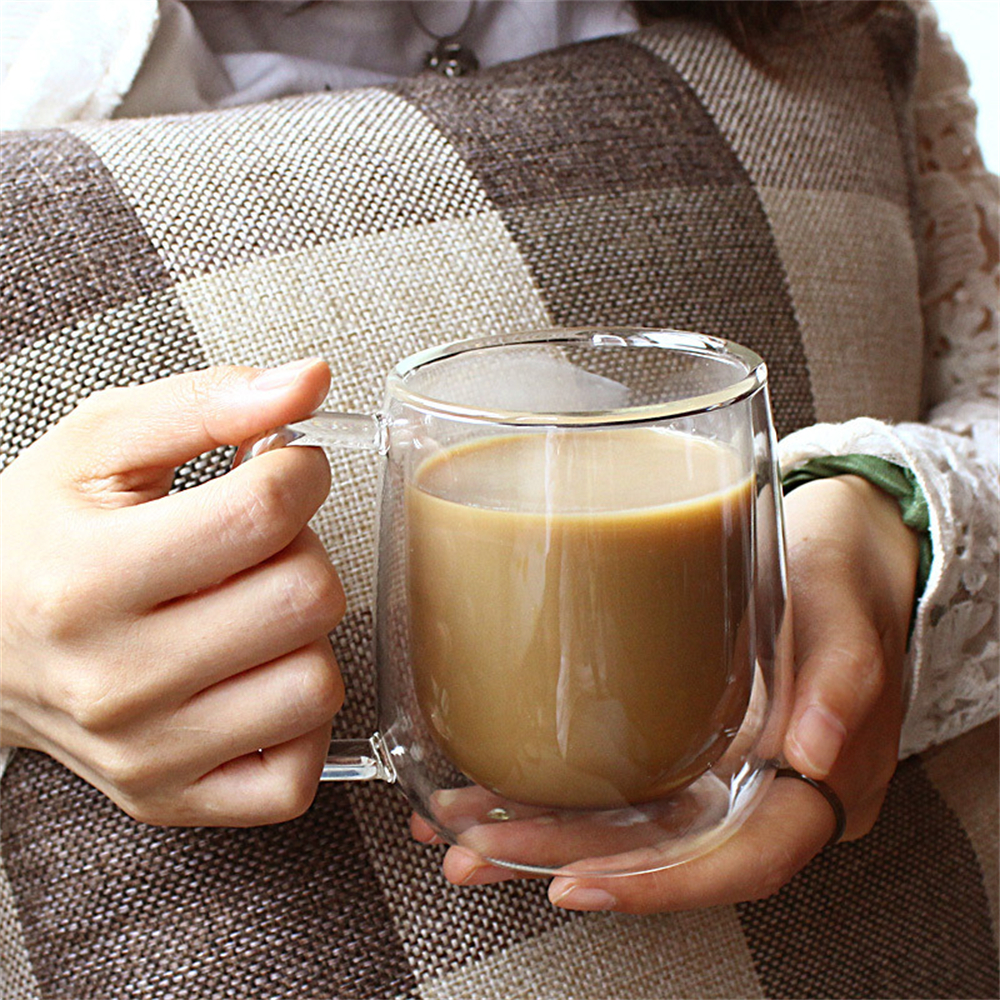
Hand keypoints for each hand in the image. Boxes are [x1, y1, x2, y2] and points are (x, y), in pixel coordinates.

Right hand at [1, 360, 345, 826]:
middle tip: (258, 544)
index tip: (283, 467)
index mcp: (84, 577)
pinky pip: (295, 778)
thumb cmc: (44, 534)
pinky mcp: (169, 800)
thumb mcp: (100, 443)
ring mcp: (144, 754)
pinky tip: (255, 677)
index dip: (300, 471)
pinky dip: (295, 719)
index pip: (265, 513)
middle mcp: (112, 681)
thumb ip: (208, 402)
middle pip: (305, 599)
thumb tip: (311, 379)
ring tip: (250, 609)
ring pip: (315, 684)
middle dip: (301, 552)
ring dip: (303, 635)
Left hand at [411, 475, 919, 911]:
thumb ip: (844, 679)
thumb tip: (813, 754)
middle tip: (473, 853)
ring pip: (626, 822)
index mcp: (809, 788)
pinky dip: (555, 787)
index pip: (738, 863)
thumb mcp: (849, 615)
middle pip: (659, 852)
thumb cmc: (844, 583)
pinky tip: (492, 782)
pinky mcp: (679, 733)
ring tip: (456, 827)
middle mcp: (752, 792)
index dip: (659, 886)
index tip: (576, 884)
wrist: (833, 550)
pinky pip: (617, 775)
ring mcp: (711, 767)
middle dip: (563, 860)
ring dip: (540, 832)